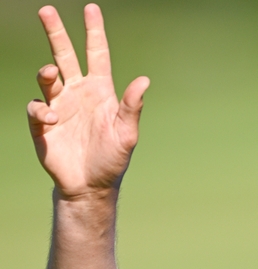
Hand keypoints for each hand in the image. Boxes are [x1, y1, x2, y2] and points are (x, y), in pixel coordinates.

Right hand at [27, 3, 148, 199]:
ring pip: (47, 78)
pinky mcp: (42, 124)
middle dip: (56, 33)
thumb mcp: (127, 133)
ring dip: (46, 73)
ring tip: (49, 73)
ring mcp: (59, 107)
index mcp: (100, 92)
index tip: (91, 9)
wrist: (90, 186)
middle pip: (64, 56)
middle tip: (46, 10)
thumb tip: (144, 79)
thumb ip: (132, 107)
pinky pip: (36, 108)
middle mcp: (77, 94)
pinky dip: (40, 109)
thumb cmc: (113, 159)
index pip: (97, 55)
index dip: (94, 32)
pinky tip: (50, 120)